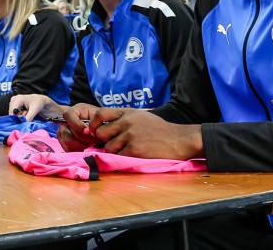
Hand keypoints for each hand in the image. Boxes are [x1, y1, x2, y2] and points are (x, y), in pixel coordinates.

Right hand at [9, 94, 63, 121]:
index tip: (22, 121)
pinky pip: (14, 113)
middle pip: (12, 113)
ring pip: (13, 114)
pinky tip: (25, 112)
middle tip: (27, 114)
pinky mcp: (14, 105)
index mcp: (18, 99)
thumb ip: (28, 118)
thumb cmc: (39, 103)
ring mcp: (13, 102)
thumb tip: (23, 125)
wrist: (41, 100)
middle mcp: (13, 99)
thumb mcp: (34, 110)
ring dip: (20, 116)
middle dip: (19, 117)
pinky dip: (20, 115)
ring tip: (27, 112)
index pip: (12, 111)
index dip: (16, 118)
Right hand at [56, 103, 102, 151]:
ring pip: (67, 141)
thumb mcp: (98, 116)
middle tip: (95, 140)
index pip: (69, 115)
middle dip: (84, 139)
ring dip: (81, 145)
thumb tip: (92, 131)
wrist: (97, 125)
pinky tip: (84, 147)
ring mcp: (63, 130)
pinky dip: (77, 150)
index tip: (88, 131)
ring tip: (90, 143)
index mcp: (75, 110)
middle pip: (68, 132)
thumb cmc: (98, 119)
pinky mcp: (63, 140)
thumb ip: (95, 121)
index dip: (78, 125)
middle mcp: (66, 120)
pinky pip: (67, 148)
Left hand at [87, 108, 203, 159]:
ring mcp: (130, 135)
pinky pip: (118, 156)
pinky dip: (122, 159)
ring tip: (127, 151)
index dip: (93, 123)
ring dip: (115, 152)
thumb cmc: (160, 130)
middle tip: (114, 144)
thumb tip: (106, 126)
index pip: (100, 113)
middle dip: (104, 140)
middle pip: (100, 132)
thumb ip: (125, 119)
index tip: (94, 131)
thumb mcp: (142, 116)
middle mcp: (126, 122)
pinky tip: (133, 156)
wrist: (178, 140)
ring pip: (108, 147)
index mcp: (128, 112)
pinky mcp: (134, 149)